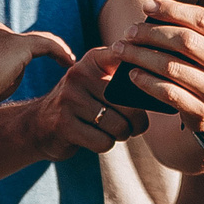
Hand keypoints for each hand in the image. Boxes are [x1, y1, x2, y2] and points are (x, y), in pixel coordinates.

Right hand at [20, 47, 149, 158]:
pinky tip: (96, 139)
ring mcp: (69, 99)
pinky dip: (105, 145)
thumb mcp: (97, 82)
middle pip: (128, 103)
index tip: (158, 78)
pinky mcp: (63, 124)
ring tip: (112, 131)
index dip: (146, 68)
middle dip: (137, 122)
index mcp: (93, 60)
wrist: (39, 125)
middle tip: (134, 126)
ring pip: (118, 126)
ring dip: (120, 135)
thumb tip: (164, 86)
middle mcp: (80, 74)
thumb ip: (125, 78)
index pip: (126, 58)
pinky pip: (103, 142)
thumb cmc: (83, 105)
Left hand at [113, 0, 203, 138]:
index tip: (147, 5)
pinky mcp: (201, 112)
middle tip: (130, 30)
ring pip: (171, 68)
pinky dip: (146, 82)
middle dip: (151, 33)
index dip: (172, 10)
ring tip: (124, 48)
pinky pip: (167, 93)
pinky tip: (133, 73)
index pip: (203, 20)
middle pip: (184, 42)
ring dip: (142, 56)